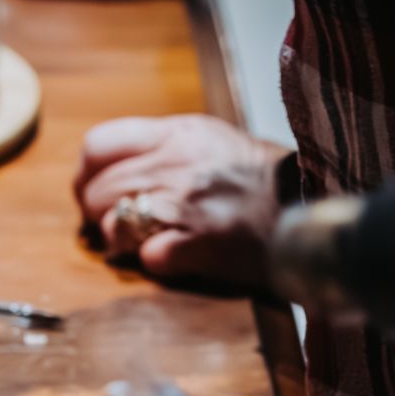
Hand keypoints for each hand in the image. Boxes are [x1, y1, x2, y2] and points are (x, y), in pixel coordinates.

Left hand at [75, 114, 285, 284]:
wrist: (309, 207)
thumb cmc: (260, 177)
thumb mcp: (210, 139)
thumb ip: (161, 145)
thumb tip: (113, 164)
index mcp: (176, 134)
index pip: (97, 146)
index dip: (85, 173)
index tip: (89, 188)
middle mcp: (175, 164)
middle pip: (99, 190)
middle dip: (97, 213)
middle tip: (114, 223)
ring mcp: (186, 204)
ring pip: (113, 224)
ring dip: (121, 238)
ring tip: (140, 240)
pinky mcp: (199, 243)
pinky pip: (148, 256)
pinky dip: (152, 261)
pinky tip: (169, 256)